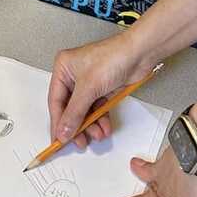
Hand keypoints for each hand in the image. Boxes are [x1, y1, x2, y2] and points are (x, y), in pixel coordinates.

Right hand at [48, 34, 152, 149]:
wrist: (140, 54)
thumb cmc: (113, 57)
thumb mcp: (88, 88)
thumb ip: (74, 113)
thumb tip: (63, 131)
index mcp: (64, 68)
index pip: (55, 101)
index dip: (57, 122)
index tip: (58, 140)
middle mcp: (74, 75)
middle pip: (70, 107)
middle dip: (76, 126)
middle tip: (79, 142)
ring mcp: (89, 82)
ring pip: (84, 110)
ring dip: (91, 125)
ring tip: (97, 135)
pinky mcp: (102, 88)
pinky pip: (97, 109)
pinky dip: (100, 119)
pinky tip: (105, 128)